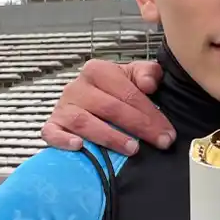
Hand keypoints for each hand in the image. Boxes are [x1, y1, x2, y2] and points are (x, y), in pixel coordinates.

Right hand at [41, 58, 171, 155]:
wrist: (89, 101)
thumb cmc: (116, 91)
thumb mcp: (134, 76)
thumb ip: (147, 73)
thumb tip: (149, 84)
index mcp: (98, 71)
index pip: (127, 93)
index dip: (150, 114)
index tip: (168, 134)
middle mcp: (77, 87)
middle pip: (110, 107)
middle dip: (139, 127)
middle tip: (160, 143)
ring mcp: (63, 106)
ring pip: (84, 121)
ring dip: (109, 137)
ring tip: (132, 149)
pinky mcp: (52, 124)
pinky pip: (52, 132)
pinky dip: (63, 139)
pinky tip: (79, 146)